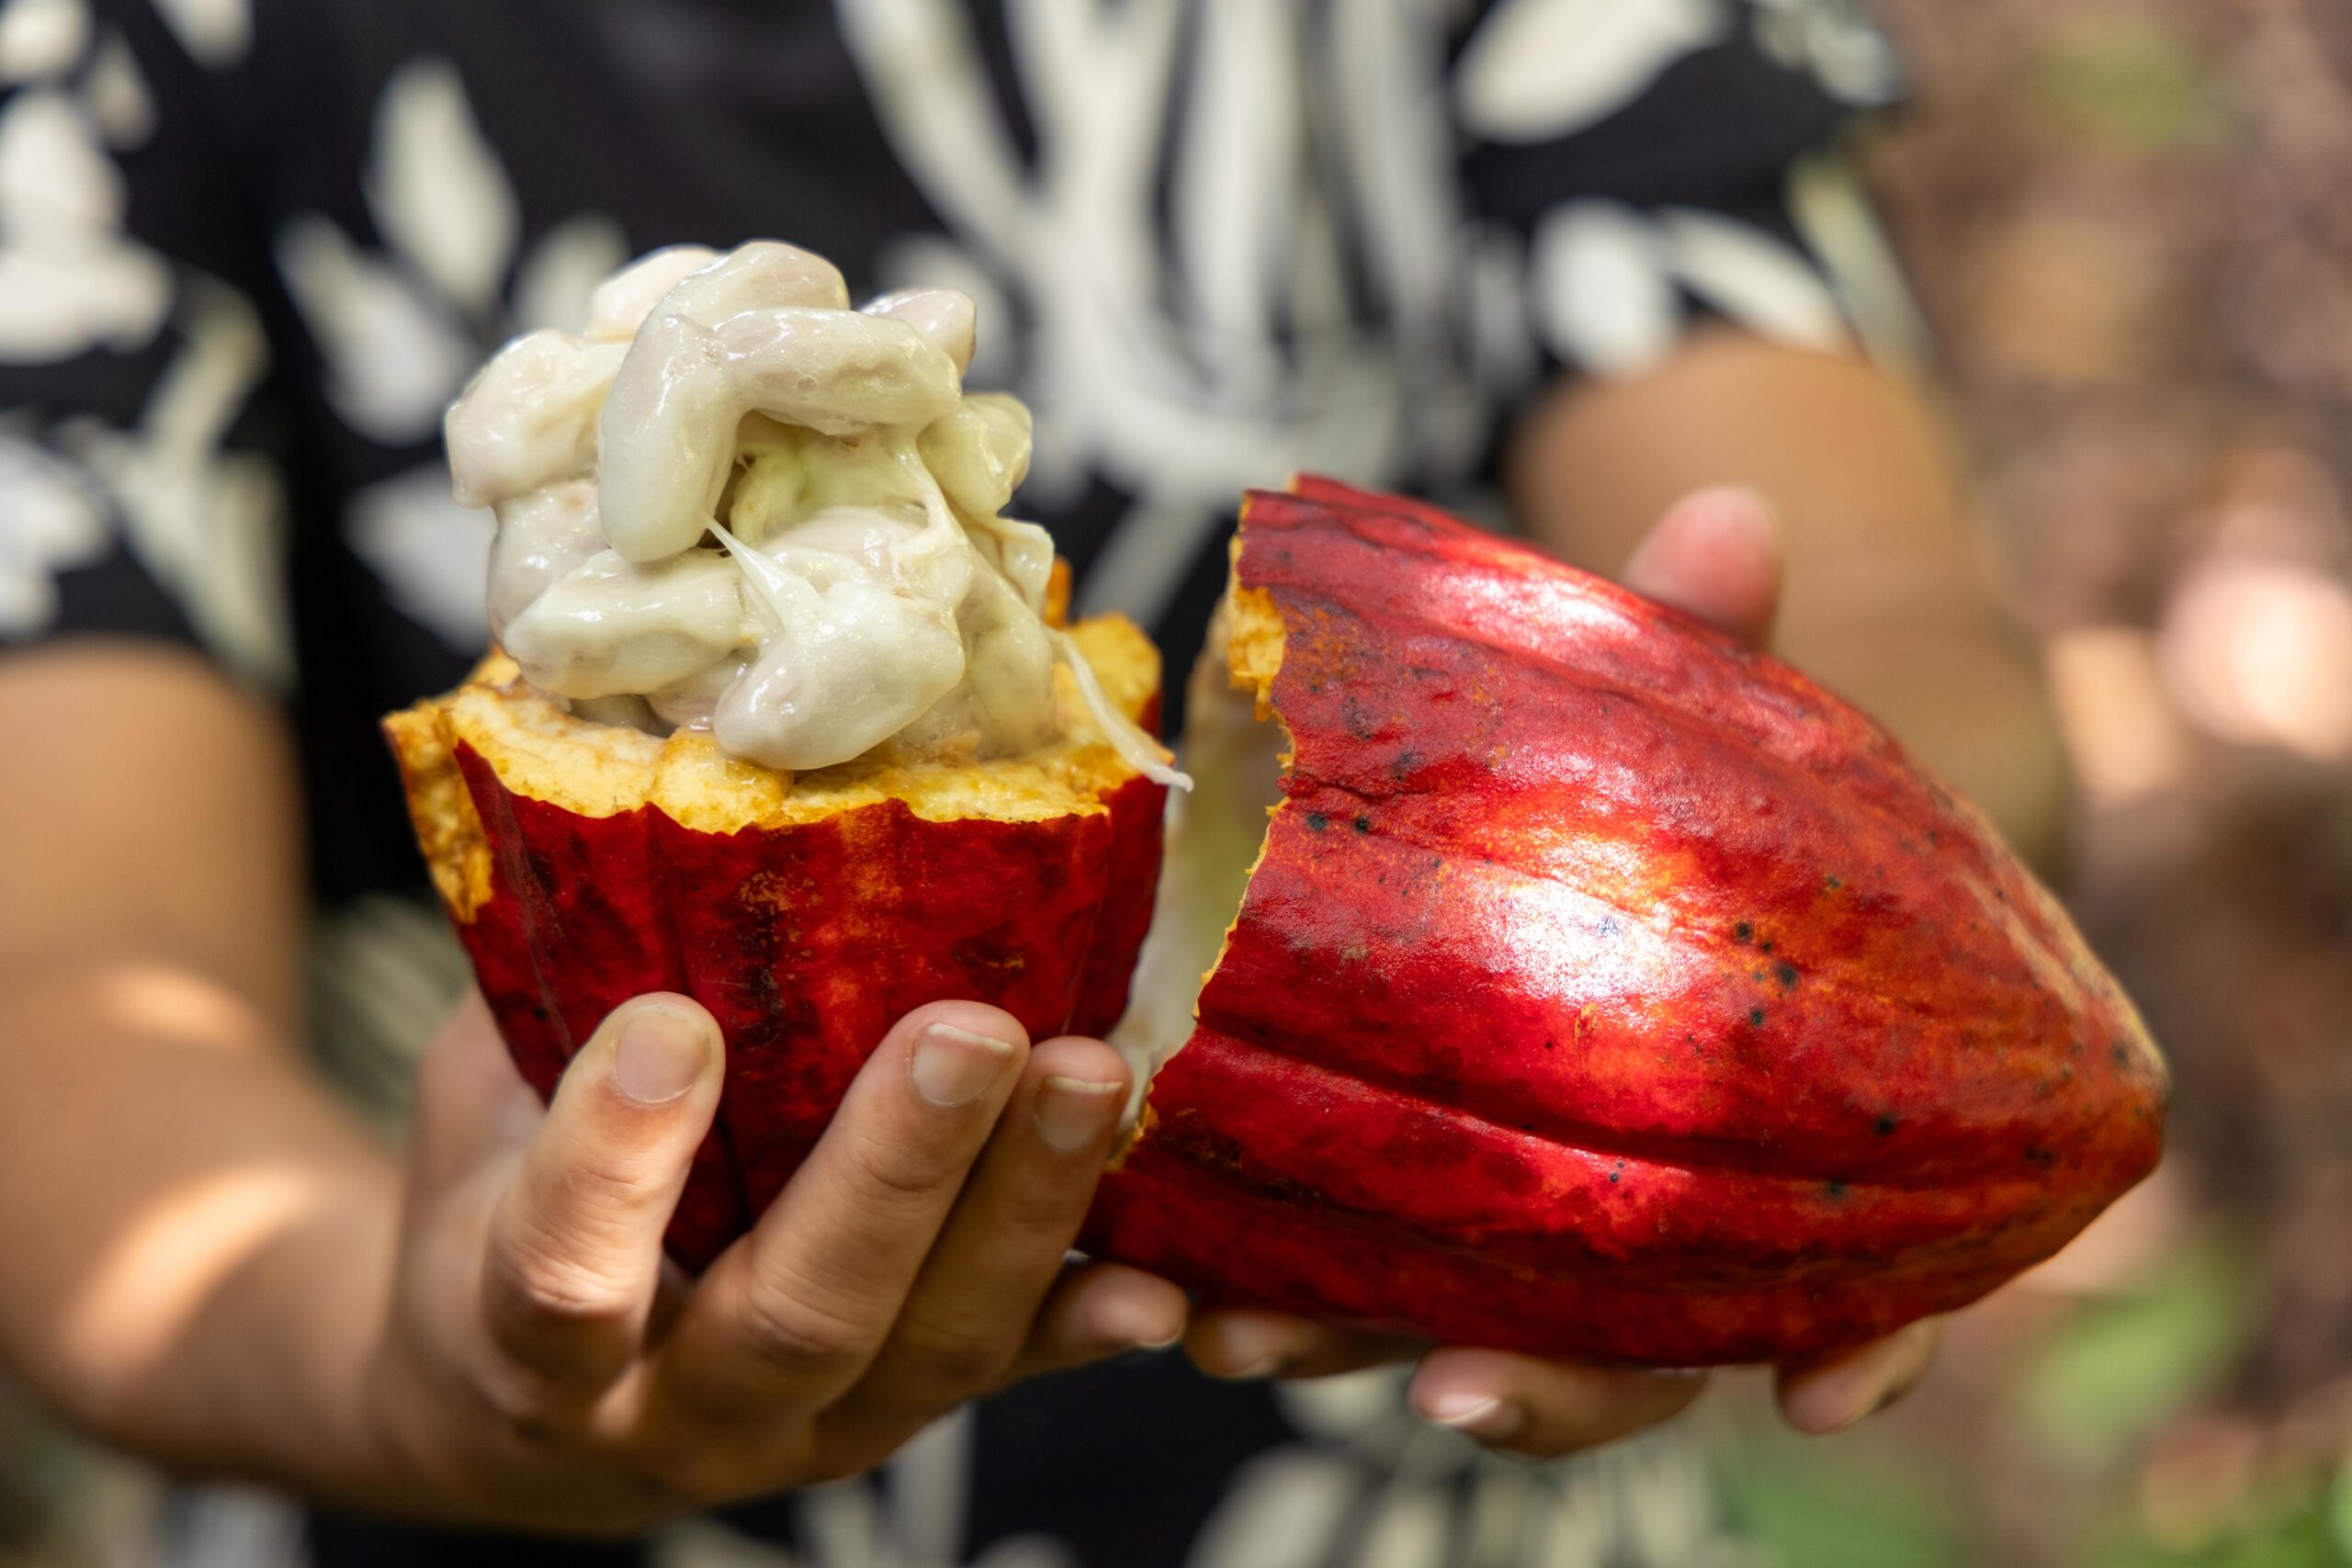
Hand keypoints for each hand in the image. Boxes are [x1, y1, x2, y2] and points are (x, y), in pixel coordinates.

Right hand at [365, 993, 1185, 1530]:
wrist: (510, 1395)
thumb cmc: (501, 1196)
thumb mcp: (486, 1103)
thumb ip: (549, 995)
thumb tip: (617, 759)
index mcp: (528, 1338)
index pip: (561, 1274)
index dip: (614, 1162)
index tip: (673, 1023)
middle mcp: (675, 1409)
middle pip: (793, 1319)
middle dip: (890, 1176)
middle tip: (967, 1034)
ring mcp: (809, 1430)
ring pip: (928, 1350)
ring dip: (1019, 1212)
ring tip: (1089, 1074)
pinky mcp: (905, 1414)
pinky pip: (1008, 1375)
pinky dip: (1084, 1325)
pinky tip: (1163, 1279)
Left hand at [1182, 486, 1944, 1455]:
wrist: (1548, 807)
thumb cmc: (1653, 785)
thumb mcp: (1675, 716)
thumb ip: (1701, 645)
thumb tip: (1722, 516)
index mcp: (1757, 1132)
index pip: (1848, 1284)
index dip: (1863, 1350)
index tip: (1822, 1401)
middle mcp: (1635, 1207)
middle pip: (1625, 1353)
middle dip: (1546, 1389)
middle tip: (1448, 1386)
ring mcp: (1499, 1212)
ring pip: (1446, 1330)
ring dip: (1346, 1349)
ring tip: (1230, 1335)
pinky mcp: (1367, 1180)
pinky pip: (1316, 1262)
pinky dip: (1252, 1284)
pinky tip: (1154, 1273)